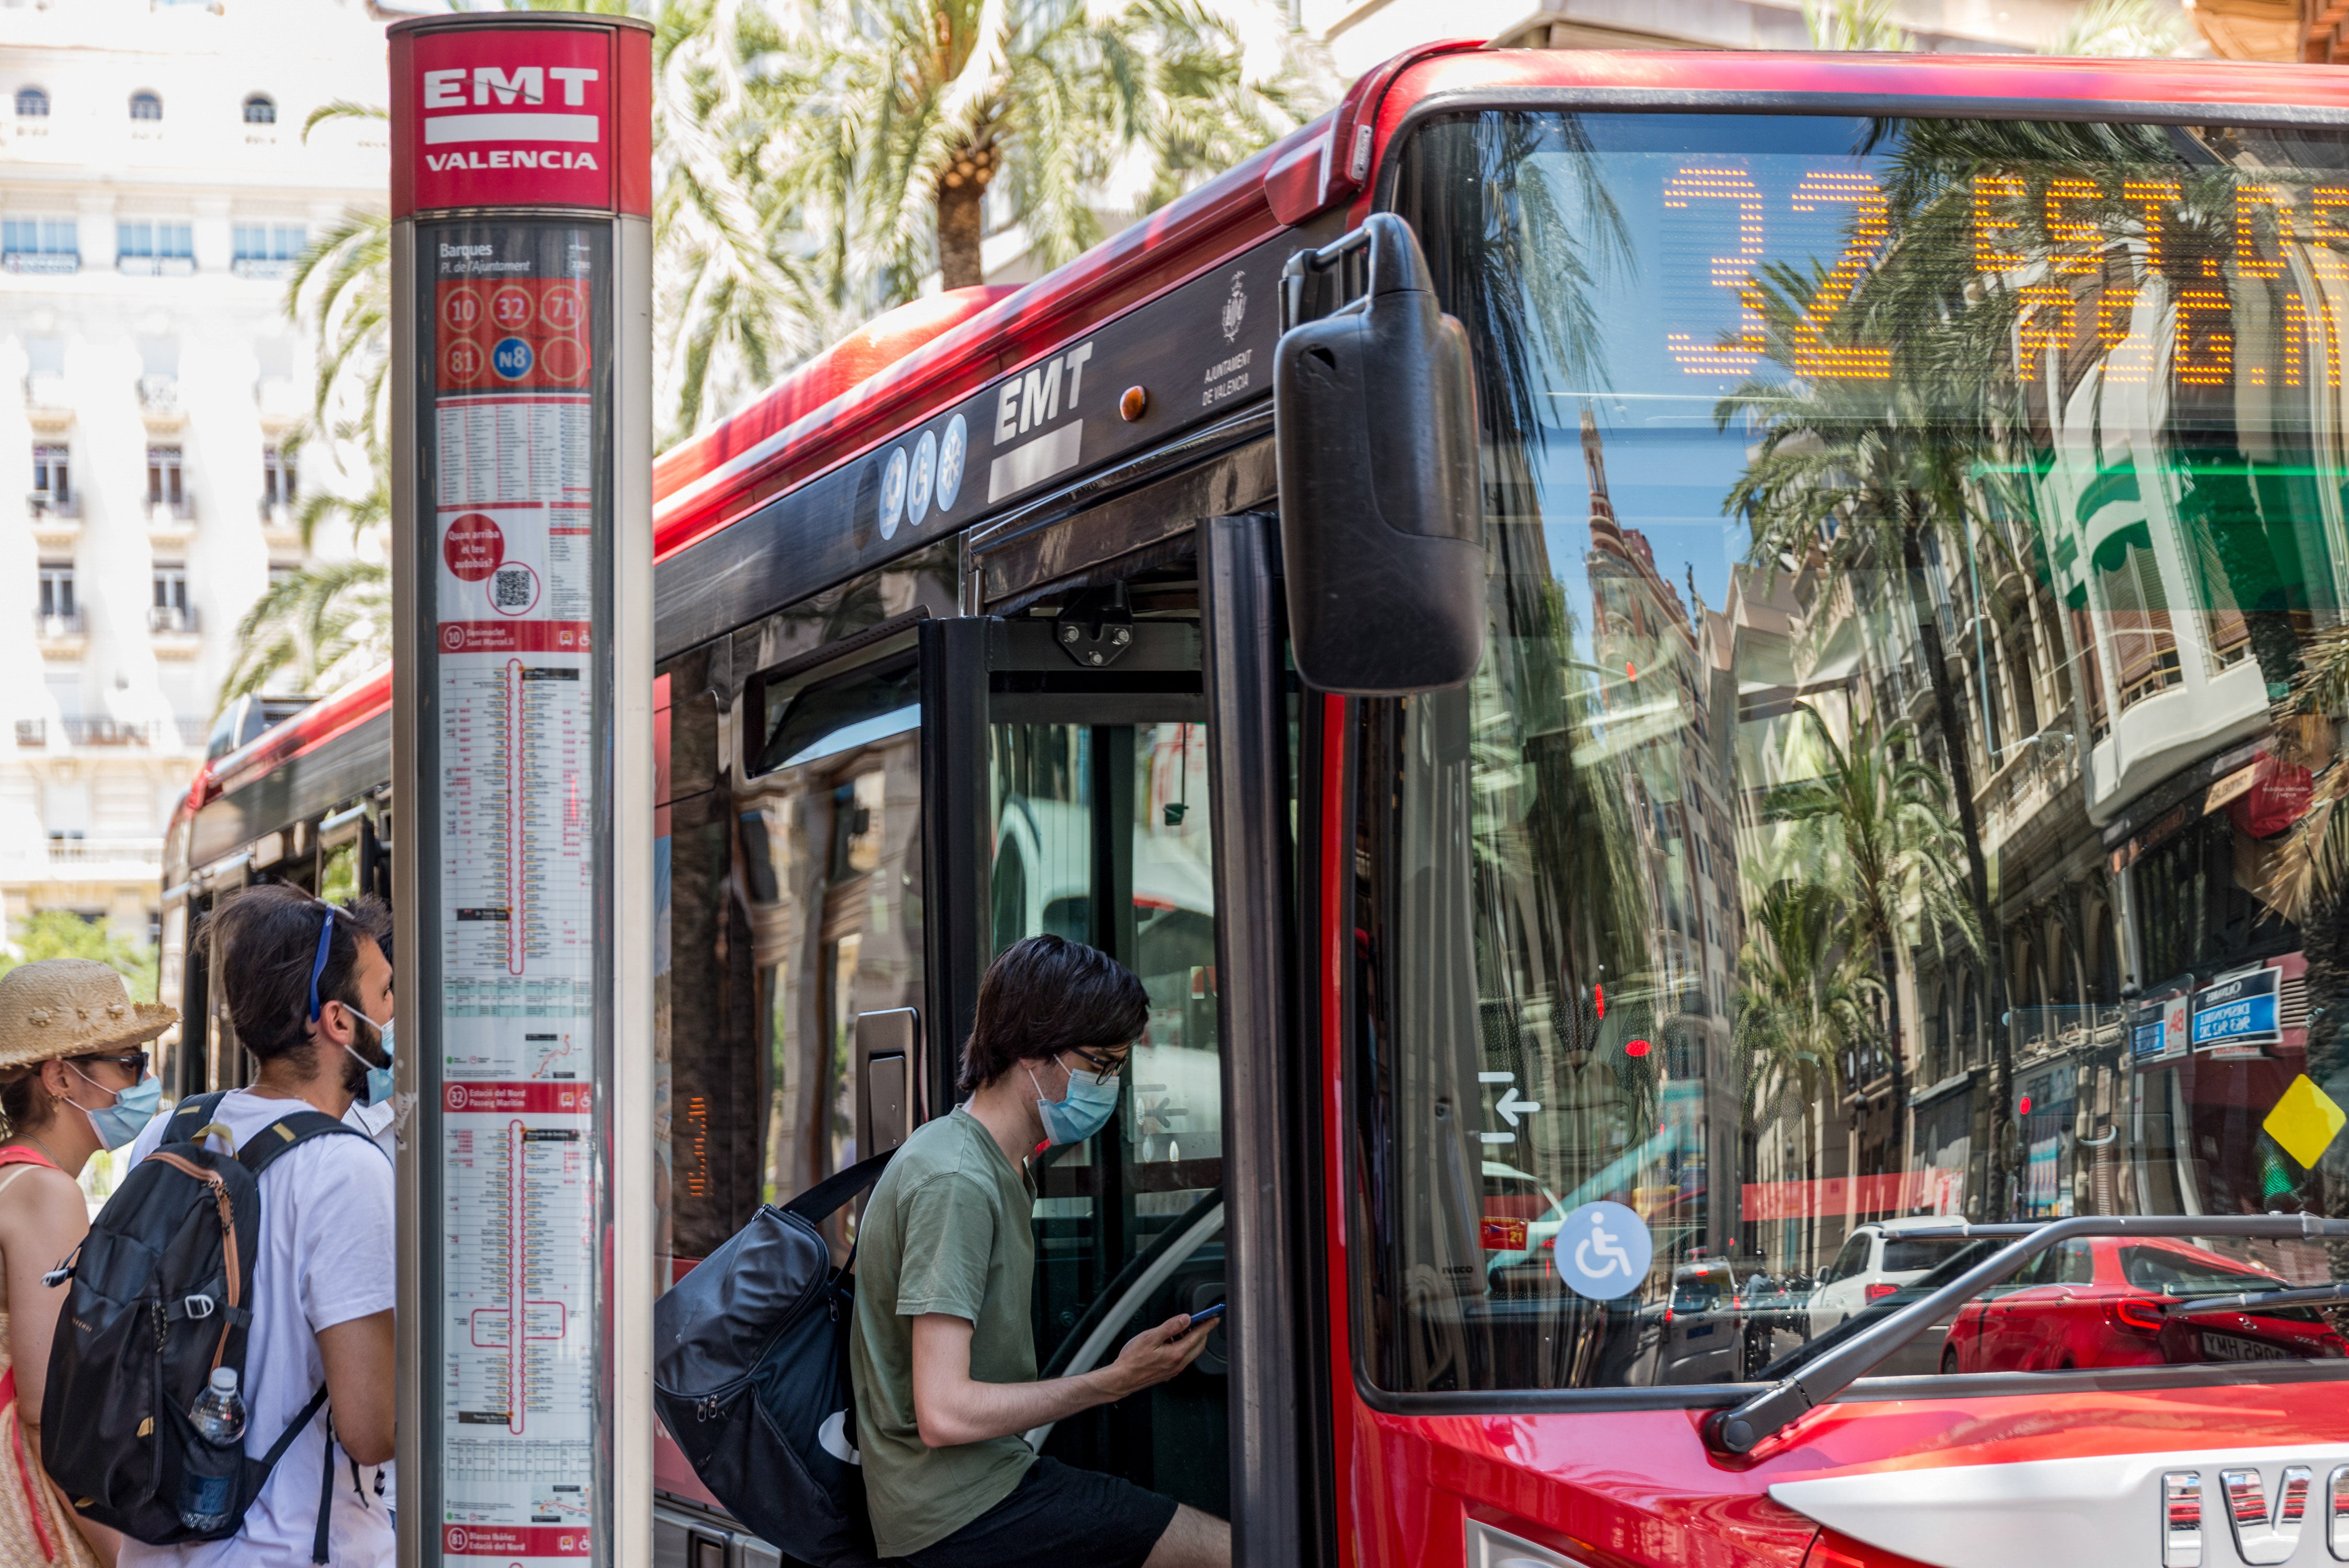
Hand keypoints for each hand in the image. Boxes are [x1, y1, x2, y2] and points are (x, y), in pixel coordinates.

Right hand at [1094, 1312, 1213, 1398]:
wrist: (1122, 1378)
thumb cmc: (1132, 1359)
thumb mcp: (1150, 1337)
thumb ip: (1170, 1327)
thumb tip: (1185, 1319)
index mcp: (1176, 1354)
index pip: (1198, 1336)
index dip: (1207, 1325)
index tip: (1213, 1318)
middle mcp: (1178, 1364)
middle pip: (1198, 1346)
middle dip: (1202, 1332)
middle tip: (1200, 1321)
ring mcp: (1174, 1369)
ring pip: (1190, 1352)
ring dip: (1191, 1339)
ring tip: (1182, 1328)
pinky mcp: (1168, 1372)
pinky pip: (1182, 1358)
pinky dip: (1183, 1347)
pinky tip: (1172, 1341)